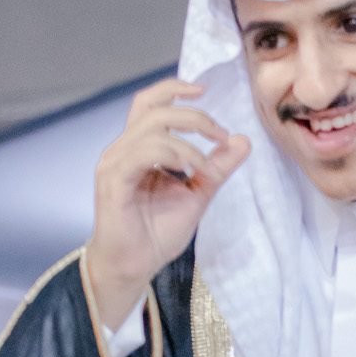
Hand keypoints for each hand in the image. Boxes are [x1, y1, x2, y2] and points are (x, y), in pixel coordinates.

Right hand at [86, 78, 251, 329]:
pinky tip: (190, 170)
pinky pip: (143, 154)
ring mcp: (115, 164)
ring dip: (188, 143)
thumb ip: (217, 167)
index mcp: (138, 148)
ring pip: (152, 130)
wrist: (135, 267)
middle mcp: (122, 150)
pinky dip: (172, 155)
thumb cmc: (156, 233)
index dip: (175, 89)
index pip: (151, 104)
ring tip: (205, 166)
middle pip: (154, 109)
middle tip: (220, 135)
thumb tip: (242, 140)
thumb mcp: (197, 194)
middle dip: (194, 116)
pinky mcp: (113, 181)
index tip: (205, 90)